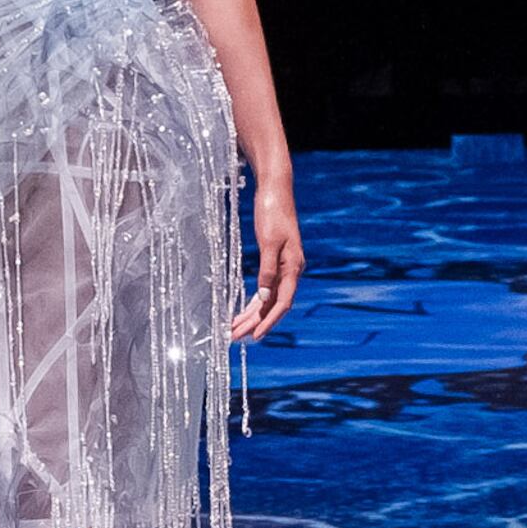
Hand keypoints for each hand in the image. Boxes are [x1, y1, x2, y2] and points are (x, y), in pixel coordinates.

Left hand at [230, 180, 304, 340]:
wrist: (275, 190)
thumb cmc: (272, 212)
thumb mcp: (269, 241)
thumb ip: (268, 269)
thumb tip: (264, 296)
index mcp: (292, 267)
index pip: (282, 303)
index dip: (269, 321)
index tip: (255, 336)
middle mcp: (290, 270)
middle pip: (273, 305)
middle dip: (254, 322)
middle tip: (234, 337)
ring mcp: (282, 266)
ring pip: (267, 299)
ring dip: (251, 314)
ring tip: (234, 329)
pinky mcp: (274, 260)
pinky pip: (265, 288)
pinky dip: (253, 301)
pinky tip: (243, 310)